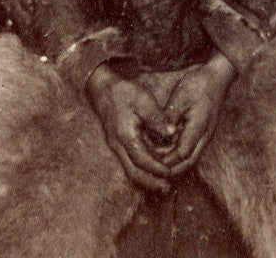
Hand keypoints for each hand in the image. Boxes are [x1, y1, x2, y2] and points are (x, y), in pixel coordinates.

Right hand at [85, 63, 177, 191]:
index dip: (156, 168)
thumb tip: (172, 133)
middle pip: (133, 172)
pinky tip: (152, 168)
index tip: (170, 173)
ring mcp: (115, 145)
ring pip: (130, 169)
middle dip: (150, 181)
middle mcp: (118, 145)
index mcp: (125, 136)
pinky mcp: (117, 142)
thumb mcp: (144, 100)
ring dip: (146, 177)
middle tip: (166, 188)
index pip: (142, 160)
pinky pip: (128, 161)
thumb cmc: (124, 92)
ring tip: (162, 183)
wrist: (103, 87)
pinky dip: (141, 168)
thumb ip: (157, 118)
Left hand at [160, 52, 236, 174]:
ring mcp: (205, 134)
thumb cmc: (199, 84)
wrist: (218, 76)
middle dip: (171, 167)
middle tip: (153, 166)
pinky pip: (192, 148)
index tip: (151, 162)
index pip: (182, 154)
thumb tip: (157, 135)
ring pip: (190, 156)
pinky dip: (179, 152)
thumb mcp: (180, 97)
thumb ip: (169, 117)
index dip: (167, 161)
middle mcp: (204, 136)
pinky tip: (167, 147)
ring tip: (157, 158)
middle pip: (188, 161)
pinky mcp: (204, 131)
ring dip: (175, 161)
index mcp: (199, 128)